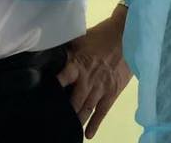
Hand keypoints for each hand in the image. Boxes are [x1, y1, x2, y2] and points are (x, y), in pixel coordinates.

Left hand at [56, 6, 131, 138]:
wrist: (127, 37)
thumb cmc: (101, 36)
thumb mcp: (80, 38)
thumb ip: (66, 49)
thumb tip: (48, 51)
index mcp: (78, 64)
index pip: (62, 79)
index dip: (53, 89)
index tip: (43, 98)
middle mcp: (88, 80)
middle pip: (73, 101)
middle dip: (63, 111)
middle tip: (54, 120)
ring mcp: (101, 88)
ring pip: (86, 109)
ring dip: (76, 120)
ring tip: (67, 129)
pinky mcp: (112, 93)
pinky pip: (102, 112)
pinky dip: (95, 124)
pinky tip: (87, 134)